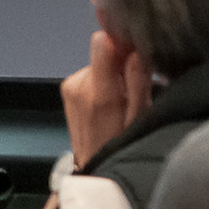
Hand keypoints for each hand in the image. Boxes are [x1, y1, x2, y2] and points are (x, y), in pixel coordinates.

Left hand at [61, 28, 152, 166]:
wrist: (94, 166)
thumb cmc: (121, 145)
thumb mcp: (140, 118)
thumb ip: (138, 82)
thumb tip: (136, 51)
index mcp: (98, 93)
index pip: (102, 43)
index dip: (120, 43)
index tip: (132, 54)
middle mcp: (79, 85)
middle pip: (104, 54)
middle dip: (119, 67)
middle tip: (129, 92)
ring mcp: (71, 86)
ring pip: (98, 64)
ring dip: (109, 77)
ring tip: (116, 102)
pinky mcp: (67, 88)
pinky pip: (89, 74)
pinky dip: (99, 84)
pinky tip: (104, 104)